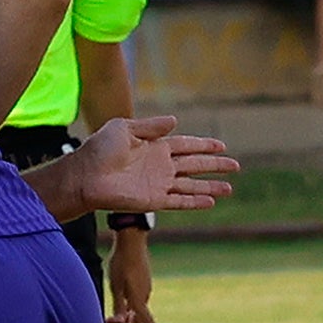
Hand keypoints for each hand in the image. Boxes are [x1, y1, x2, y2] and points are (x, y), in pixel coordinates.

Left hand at [52, 116, 237, 217]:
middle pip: (194, 165)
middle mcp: (160, 165)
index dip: (204, 145)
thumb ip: (150, 126)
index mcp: (155, 146)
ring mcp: (158, 183)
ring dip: (209, 187)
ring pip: (191, 185)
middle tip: (235, 166)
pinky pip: (179, 200)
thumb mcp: (124, 128)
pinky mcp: (153, 199)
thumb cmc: (100, 149)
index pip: (186, 145)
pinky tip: (210, 201)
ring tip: (229, 188)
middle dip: (214, 165)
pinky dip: (194, 201)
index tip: (221, 146)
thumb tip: (175, 121)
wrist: (86, 174)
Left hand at [105, 230, 156, 322]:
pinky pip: (137, 302)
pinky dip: (127, 309)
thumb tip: (122, 321)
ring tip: (106, 318)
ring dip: (123, 319)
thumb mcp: (115, 285)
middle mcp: (146, 296)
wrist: (132, 240)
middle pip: (138, 322)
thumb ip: (119, 305)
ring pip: (137, 312)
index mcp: (139, 299)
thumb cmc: (120, 261)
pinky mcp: (143, 283)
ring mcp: (146, 289)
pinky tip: (115, 303)